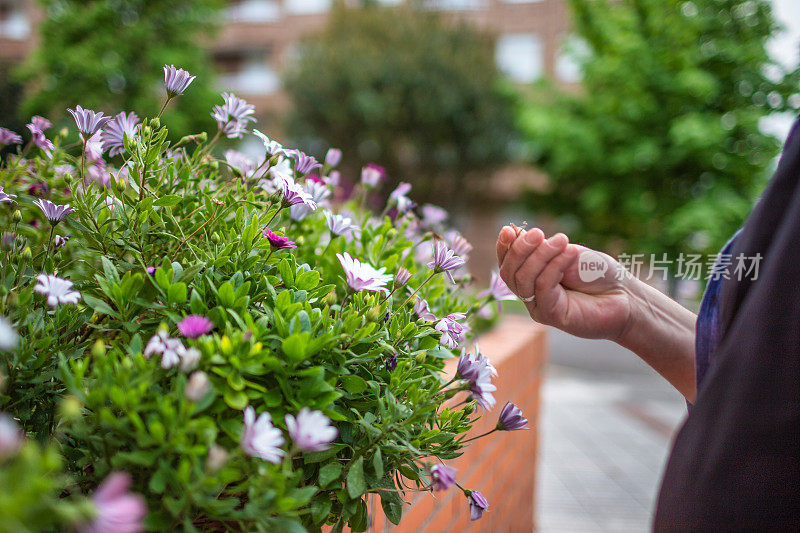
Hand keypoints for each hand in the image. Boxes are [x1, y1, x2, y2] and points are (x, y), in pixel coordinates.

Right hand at [496, 225, 635, 340]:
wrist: (626, 296)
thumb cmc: (598, 273)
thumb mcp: (567, 252)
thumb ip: (542, 249)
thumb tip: (518, 235)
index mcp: (532, 275)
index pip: (507, 262)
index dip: (504, 246)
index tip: (509, 230)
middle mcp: (531, 293)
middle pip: (509, 272)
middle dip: (520, 249)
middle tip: (539, 232)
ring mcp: (539, 306)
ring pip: (524, 280)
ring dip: (540, 256)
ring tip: (562, 240)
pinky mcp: (551, 316)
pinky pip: (543, 288)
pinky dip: (554, 267)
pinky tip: (570, 253)